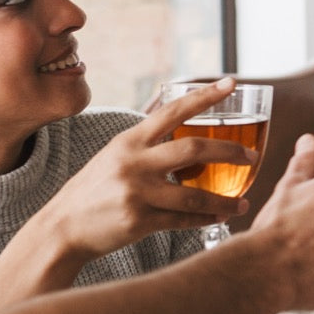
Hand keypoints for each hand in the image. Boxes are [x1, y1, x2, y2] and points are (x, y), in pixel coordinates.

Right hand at [43, 78, 253, 261]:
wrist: (60, 229)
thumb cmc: (93, 190)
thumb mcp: (114, 155)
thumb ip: (145, 141)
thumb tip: (177, 119)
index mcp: (130, 140)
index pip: (173, 110)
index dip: (204, 96)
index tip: (231, 83)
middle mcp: (134, 162)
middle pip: (193, 149)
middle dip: (229, 150)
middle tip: (253, 155)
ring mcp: (136, 192)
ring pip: (193, 193)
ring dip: (224, 198)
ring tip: (244, 201)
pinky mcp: (138, 221)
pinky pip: (182, 220)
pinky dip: (205, 219)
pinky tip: (221, 217)